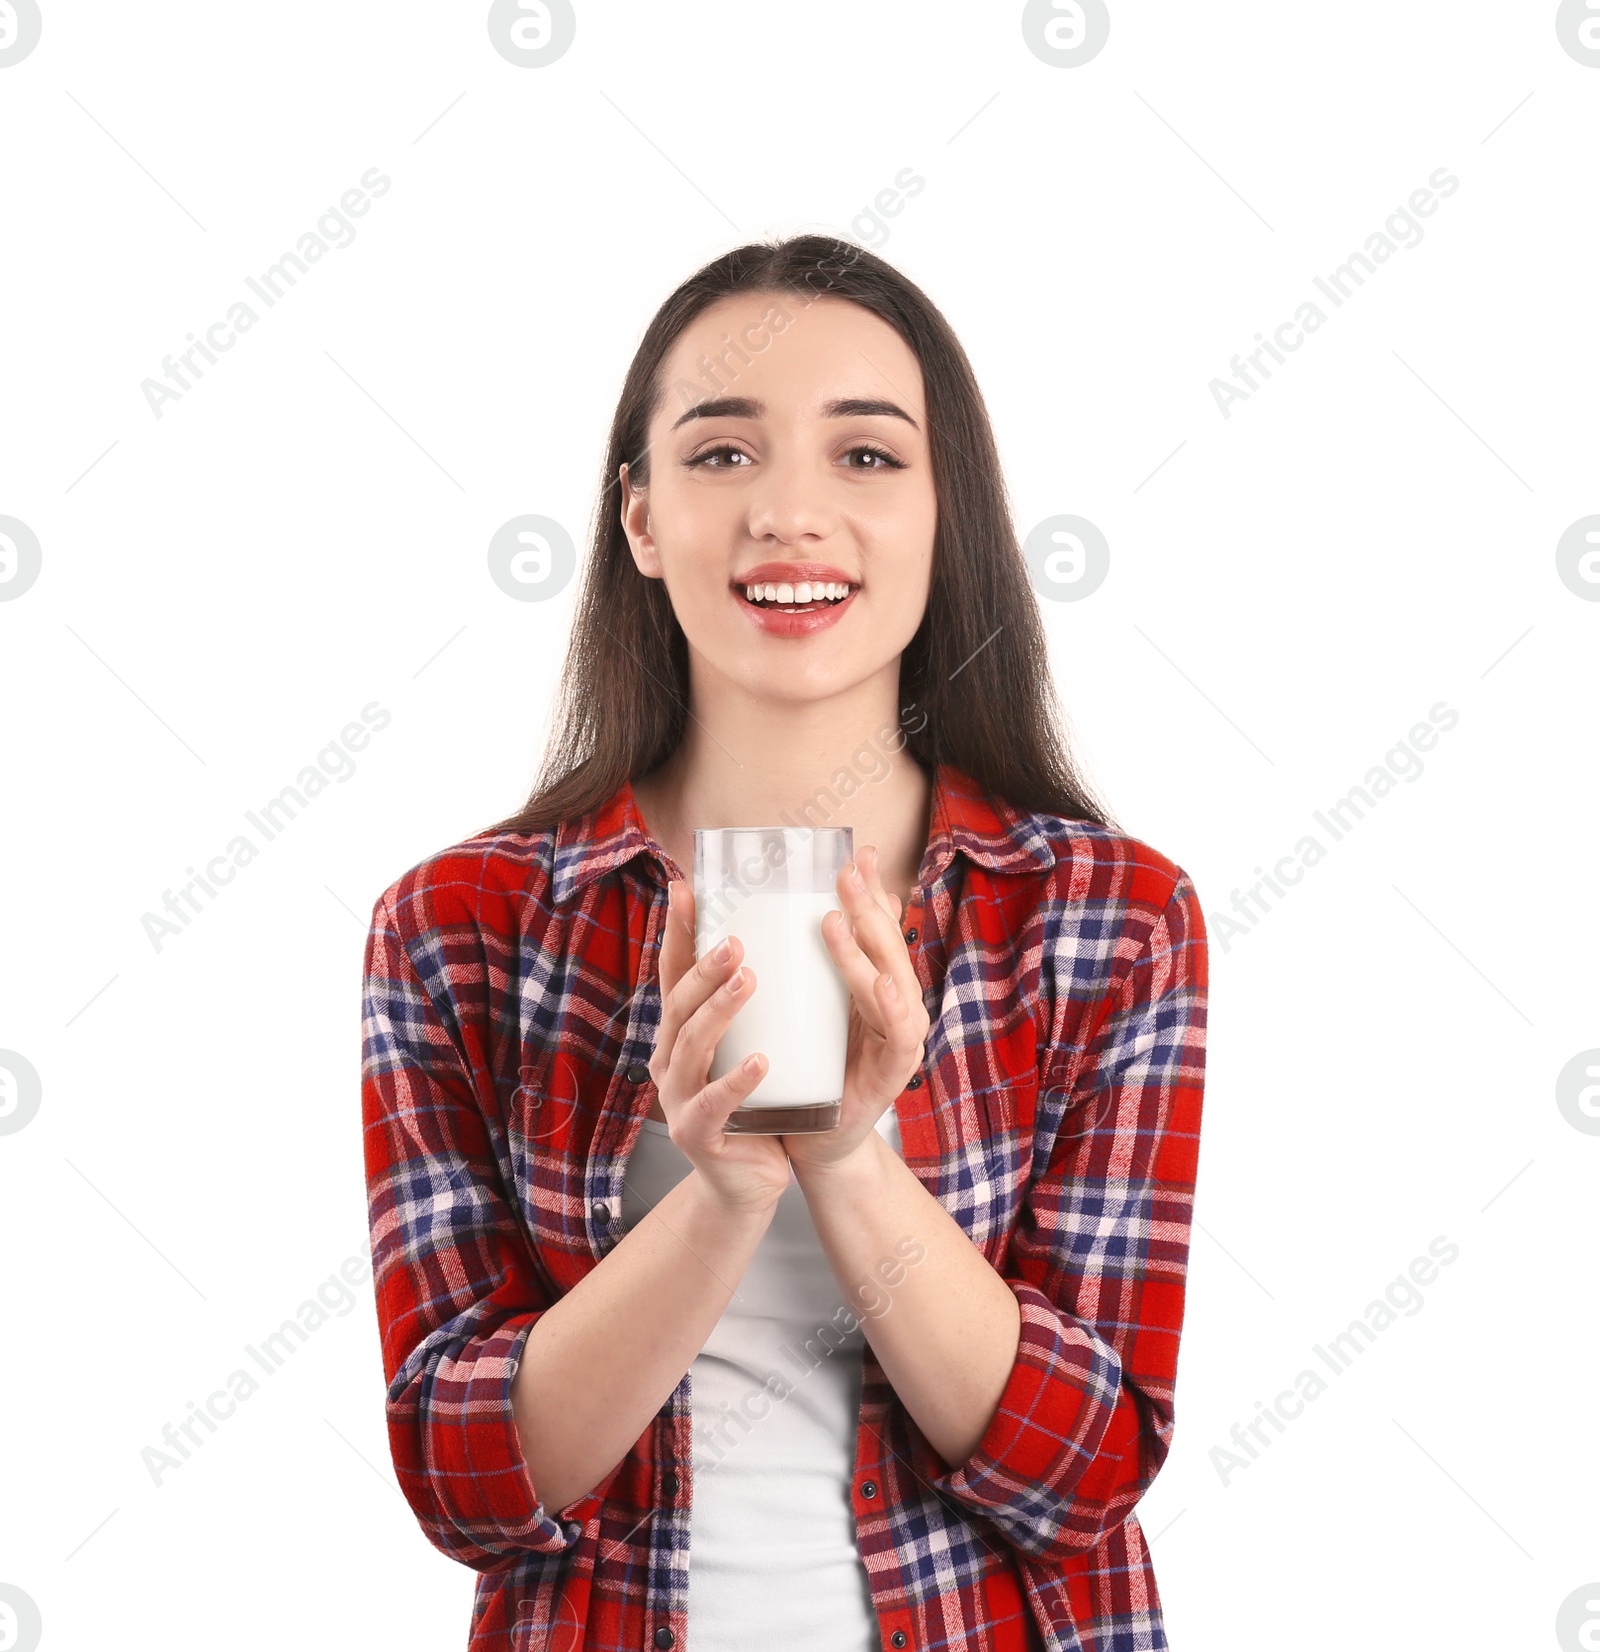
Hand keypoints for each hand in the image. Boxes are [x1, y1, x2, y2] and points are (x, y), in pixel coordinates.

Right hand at [650, 880, 792, 1214]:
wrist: (747, 1182)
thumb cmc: (754, 1104)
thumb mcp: (747, 1045)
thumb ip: (752, 1001)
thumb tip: (785, 931)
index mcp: (680, 1034)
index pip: (674, 975)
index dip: (677, 933)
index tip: (685, 887)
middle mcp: (670, 1061)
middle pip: (679, 1005)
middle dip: (704, 969)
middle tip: (736, 939)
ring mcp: (680, 1099)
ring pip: (693, 1047)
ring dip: (719, 1011)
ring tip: (747, 980)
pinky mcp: (700, 1135)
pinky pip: (716, 1105)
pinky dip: (737, 1081)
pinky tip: (762, 1062)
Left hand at [781, 844, 929, 1175]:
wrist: (815, 1140)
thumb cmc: (811, 1069)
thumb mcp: (811, 1006)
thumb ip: (813, 963)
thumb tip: (801, 908)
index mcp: (877, 985)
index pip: (878, 928)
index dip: (872, 890)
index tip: (858, 852)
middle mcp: (897, 1004)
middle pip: (888, 946)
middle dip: (866, 907)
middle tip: (844, 872)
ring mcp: (900, 1037)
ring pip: (892, 982)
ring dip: (866, 950)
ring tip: (836, 920)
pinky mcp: (894, 1071)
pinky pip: (898, 1033)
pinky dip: (891, 1006)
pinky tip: (881, 983)